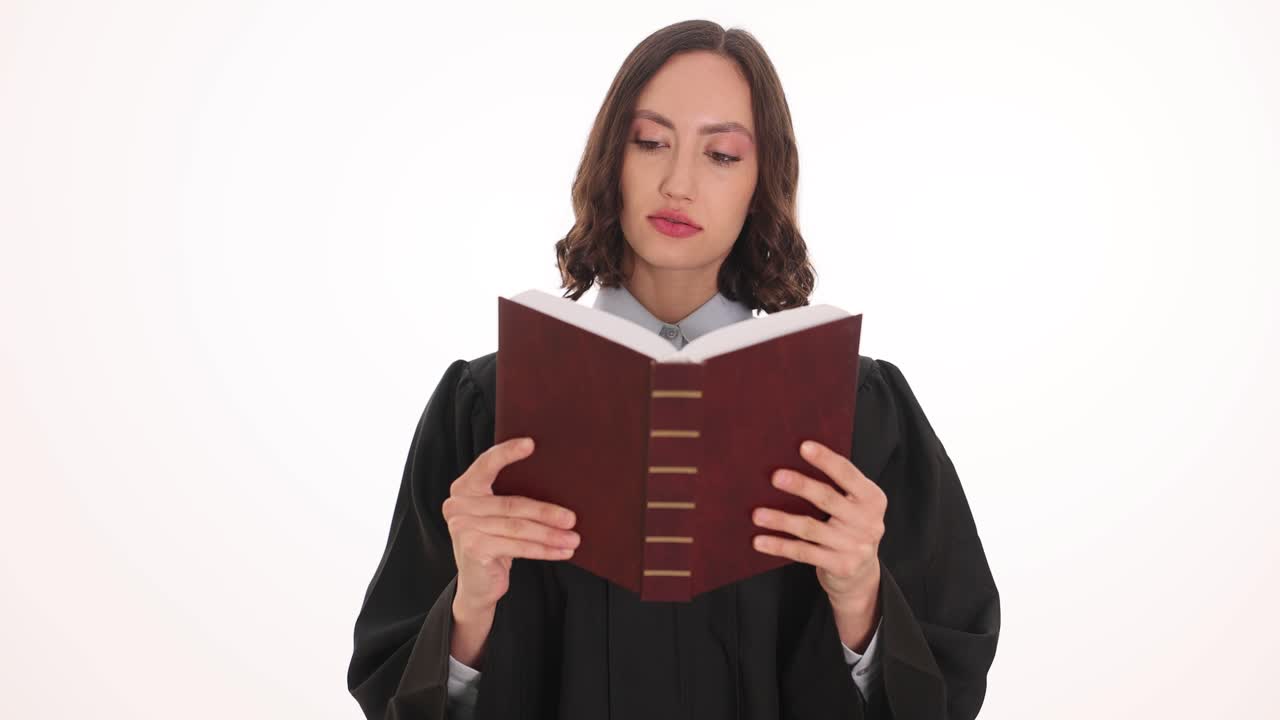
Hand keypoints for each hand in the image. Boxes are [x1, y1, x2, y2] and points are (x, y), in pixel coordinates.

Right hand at [442, 437, 579, 614]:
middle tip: (572, 518)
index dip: (507, 453)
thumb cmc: (494, 543)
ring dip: (550, 534)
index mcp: (464, 487)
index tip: (531, 444)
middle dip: (546, 512)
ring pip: (518, 528)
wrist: (477, 585)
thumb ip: (511, 500)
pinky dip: (543, 550)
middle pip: (511, 504)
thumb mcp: (498, 517)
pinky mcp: (473, 548)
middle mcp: (458, 504)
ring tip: (574, 538)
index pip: (486, 464)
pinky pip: (517, 547)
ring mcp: (462, 527)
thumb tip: (558, 486)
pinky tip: (562, 552)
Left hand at [751, 440, 886, 606]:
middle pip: (828, 499)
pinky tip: (759, 540)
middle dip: (801, 486)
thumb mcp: (854, 505)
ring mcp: (855, 546)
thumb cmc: (849, 526)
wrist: (862, 572)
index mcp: (872, 498)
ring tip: (757, 514)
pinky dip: (779, 546)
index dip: (826, 459)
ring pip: (810, 528)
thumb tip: (792, 463)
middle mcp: (868, 521)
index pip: (847, 474)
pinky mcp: (841, 566)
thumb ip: (836, 487)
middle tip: (775, 476)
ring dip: (781, 520)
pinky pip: (803, 553)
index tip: (803, 446)